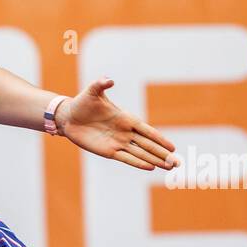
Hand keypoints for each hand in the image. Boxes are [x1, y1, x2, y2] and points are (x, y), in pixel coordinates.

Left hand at [57, 78, 178, 170]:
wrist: (69, 116)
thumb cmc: (83, 102)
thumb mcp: (92, 91)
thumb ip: (101, 85)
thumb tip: (109, 80)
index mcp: (126, 118)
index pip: (147, 130)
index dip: (160, 139)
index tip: (172, 147)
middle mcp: (125, 132)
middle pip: (148, 145)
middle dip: (162, 154)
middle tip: (177, 163)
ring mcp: (117, 143)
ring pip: (140, 153)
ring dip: (154, 160)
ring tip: (168, 167)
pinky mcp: (107, 151)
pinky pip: (125, 158)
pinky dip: (137, 163)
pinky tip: (150, 167)